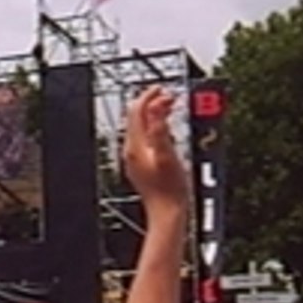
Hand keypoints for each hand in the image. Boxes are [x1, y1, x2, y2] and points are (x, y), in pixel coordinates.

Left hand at [122, 87, 187, 210]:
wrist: (166, 213)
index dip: (148, 96)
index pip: (137, 112)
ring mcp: (135, 159)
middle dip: (152, 103)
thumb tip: (156, 107)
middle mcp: (131, 151)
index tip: (161, 88)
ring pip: (141, 128)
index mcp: (136, 146)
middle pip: (137, 118)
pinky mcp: (141, 165)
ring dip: (155, 115)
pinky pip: (144, 139)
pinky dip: (155, 128)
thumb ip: (160, 130)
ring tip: (170, 109)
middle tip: (170, 97)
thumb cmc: (170, 190)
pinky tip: (166, 132)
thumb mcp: (168, 155)